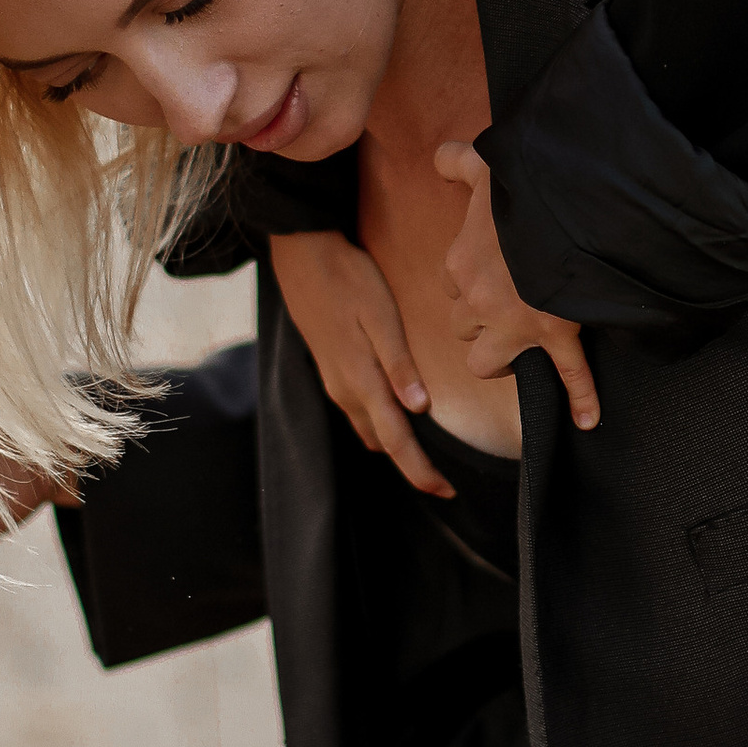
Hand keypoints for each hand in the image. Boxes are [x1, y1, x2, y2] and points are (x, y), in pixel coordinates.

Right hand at [268, 230, 452, 498]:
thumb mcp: (380, 317)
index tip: (446, 492)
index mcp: (361, 381)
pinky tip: (396, 417)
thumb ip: (400, 365)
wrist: (301, 255)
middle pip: (382, 442)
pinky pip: (358, 411)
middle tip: (443, 481)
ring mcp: (334, 381)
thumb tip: (419, 408)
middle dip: (412, 464)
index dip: (421, 471)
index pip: (396, 440)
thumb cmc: (348, 280)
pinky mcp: (331, 368)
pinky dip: (380, 425)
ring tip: (424, 456)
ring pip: (368, 428)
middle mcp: (345, 390)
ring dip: (395, 446)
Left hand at [435, 143, 598, 431]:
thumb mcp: (485, 164)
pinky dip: (580, 398)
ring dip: (501, 358)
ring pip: (487, 362)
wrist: (571, 205)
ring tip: (519, 350)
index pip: (451, 283)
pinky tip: (585, 418)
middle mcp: (479, 301)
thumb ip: (457, 160)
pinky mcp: (555, 334)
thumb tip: (439, 157)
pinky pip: (566, 374)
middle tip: (504, 308)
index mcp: (462, 263)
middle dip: (479, 323)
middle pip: (462, 329)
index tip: (491, 270)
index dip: (469, 280)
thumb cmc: (526, 185)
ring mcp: (516, 324)